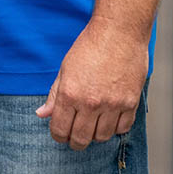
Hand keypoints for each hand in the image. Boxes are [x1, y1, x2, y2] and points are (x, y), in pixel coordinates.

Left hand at [36, 16, 148, 149]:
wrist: (118, 32)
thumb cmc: (91, 45)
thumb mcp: (65, 68)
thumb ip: (54, 94)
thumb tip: (42, 114)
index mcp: (70, 94)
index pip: (60, 129)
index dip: (58, 136)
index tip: (60, 134)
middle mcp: (91, 103)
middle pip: (81, 138)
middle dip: (75, 141)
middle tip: (75, 136)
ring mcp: (112, 105)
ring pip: (102, 137)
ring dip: (95, 134)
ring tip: (92, 124)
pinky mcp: (130, 103)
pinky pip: (122, 128)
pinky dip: (115, 127)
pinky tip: (109, 118)